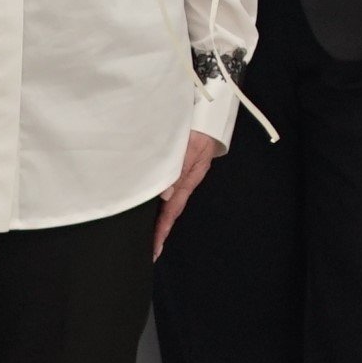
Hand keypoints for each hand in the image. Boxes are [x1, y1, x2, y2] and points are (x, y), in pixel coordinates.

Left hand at [153, 132, 226, 258]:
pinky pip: (170, 188)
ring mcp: (184, 173)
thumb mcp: (190, 147)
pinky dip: (162, 202)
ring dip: (161, 218)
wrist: (210, 111)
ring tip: (150, 234)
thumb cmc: (200, 127)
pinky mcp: (180, 165)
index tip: (155, 248)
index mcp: (189, 178)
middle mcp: (186, 179)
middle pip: (172, 210)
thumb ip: (179, 169)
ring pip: (170, 201)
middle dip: (162, 230)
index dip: (163, 229)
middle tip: (151, 250)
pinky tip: (154, 204)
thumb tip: (165, 196)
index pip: (172, 209)